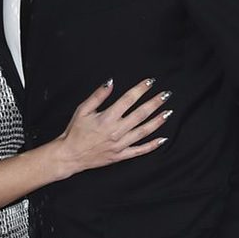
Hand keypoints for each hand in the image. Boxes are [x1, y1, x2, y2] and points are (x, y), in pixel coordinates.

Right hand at [56, 78, 170, 177]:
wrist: (70, 155)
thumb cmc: (75, 132)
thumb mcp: (83, 110)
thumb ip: (98, 96)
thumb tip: (111, 82)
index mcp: (107, 118)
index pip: (128, 99)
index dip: (140, 89)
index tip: (150, 82)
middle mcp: (116, 131)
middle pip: (140, 114)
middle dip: (154, 103)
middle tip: (166, 94)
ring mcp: (120, 145)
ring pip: (143, 131)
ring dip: (157, 121)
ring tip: (168, 112)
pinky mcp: (120, 156)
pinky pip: (139, 150)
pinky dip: (152, 145)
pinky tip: (162, 139)